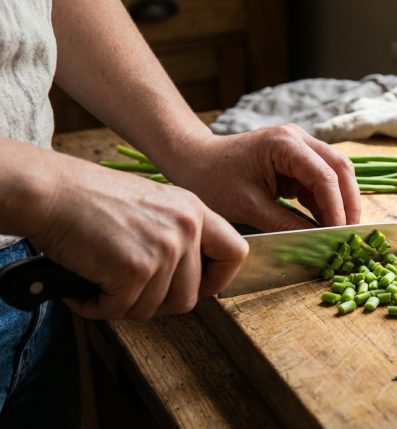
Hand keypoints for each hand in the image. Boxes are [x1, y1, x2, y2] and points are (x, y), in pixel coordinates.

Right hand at [27, 154, 247, 319]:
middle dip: (157, 303)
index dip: (218, 280)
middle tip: (127, 292)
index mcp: (194, 210)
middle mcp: (186, 228)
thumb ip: (178, 235)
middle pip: (190, 296)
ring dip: (124, 306)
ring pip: (156, 308)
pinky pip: (121, 310)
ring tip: (100, 285)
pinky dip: (97, 308)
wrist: (50, 192)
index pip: (235, 253)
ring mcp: (163, 248)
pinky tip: (83, 291)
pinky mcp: (135, 268)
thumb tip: (191, 279)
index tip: (197, 289)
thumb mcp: (153, 205)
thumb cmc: (90, 199)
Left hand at [164, 124, 360, 230]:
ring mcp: (300, 146)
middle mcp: (298, 138)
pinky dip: (326, 202)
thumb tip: (316, 243)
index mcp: (284, 144)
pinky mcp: (296, 159)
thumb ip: (286, 224)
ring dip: (340, 202)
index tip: (339, 236)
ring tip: (340, 232)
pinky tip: (324, 224)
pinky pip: (321, 179)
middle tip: (351, 235)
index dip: (337, 208)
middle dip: (349, 203)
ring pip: (336, 172)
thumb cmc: (212, 180)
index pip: (325, 177)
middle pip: (340, 168)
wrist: (193, 161)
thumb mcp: (248, 207)